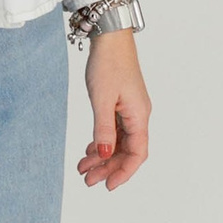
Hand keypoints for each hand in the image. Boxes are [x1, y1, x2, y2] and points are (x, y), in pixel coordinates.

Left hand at [77, 28, 149, 190]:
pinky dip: (102, 141)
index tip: (108, 185)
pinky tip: (90, 149)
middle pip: (127, 151)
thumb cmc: (109, 63)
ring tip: (83, 168)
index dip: (124, 172)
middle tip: (87, 180)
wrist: (109, 37)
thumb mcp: (102, 99)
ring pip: (119, 141)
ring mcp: (129, 109)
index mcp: (139, 115)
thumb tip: (106, 154)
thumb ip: (104, 128)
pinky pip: (114, 130)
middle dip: (108, 167)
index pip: (138, 153)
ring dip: (102, 156)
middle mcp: (138, 115)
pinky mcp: (120, 103)